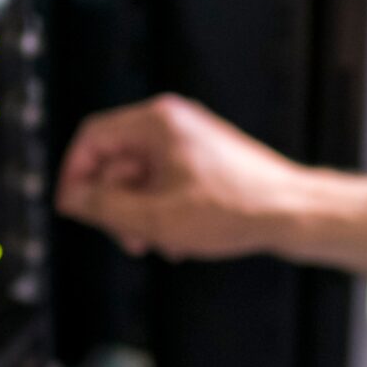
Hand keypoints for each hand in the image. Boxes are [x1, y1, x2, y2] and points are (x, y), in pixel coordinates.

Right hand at [55, 95, 315, 260]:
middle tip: (124, 237)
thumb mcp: (156, 216)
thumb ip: (105, 206)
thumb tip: (74, 198)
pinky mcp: (204, 163)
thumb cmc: (238, 207)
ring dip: (141, 215)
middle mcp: (172, 126)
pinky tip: (180, 240)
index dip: (75, 174)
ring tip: (158, 243)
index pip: (93, 137)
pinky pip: (166, 186)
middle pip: (116, 161)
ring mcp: (189, 143)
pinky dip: (165, 213)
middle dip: (116, 205)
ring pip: (142, 179)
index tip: (73, 205)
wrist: (293, 213)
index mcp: (156, 123)